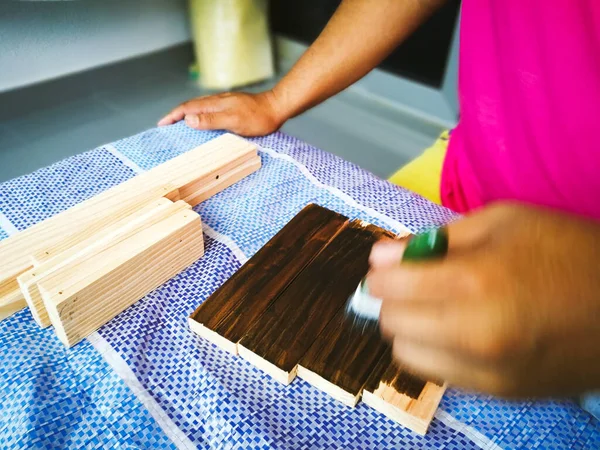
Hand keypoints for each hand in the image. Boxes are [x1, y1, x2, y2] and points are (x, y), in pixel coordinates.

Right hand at [157, 90, 285, 136]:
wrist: (277, 107)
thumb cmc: (258, 117)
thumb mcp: (233, 122)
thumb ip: (211, 120)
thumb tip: (188, 120)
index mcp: (214, 104)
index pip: (187, 108)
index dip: (173, 115)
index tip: (161, 124)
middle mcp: (217, 101)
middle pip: (191, 106)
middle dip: (176, 114)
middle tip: (166, 124)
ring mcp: (225, 102)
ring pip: (200, 107)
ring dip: (187, 114)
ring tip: (180, 123)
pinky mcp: (232, 106)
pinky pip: (210, 109)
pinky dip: (200, 114)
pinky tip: (204, 120)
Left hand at [367, 202, 599, 397]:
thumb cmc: (567, 251)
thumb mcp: (505, 220)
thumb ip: (438, 237)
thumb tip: (382, 255)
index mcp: (475, 283)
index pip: (391, 287)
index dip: (381, 272)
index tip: (388, 264)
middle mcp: (473, 334)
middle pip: (392, 323)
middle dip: (391, 299)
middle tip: (410, 282)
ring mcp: (486, 371)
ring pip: (407, 355)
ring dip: (408, 328)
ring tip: (431, 307)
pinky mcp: (498, 394)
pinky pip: (438, 374)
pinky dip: (432, 350)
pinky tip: (454, 329)